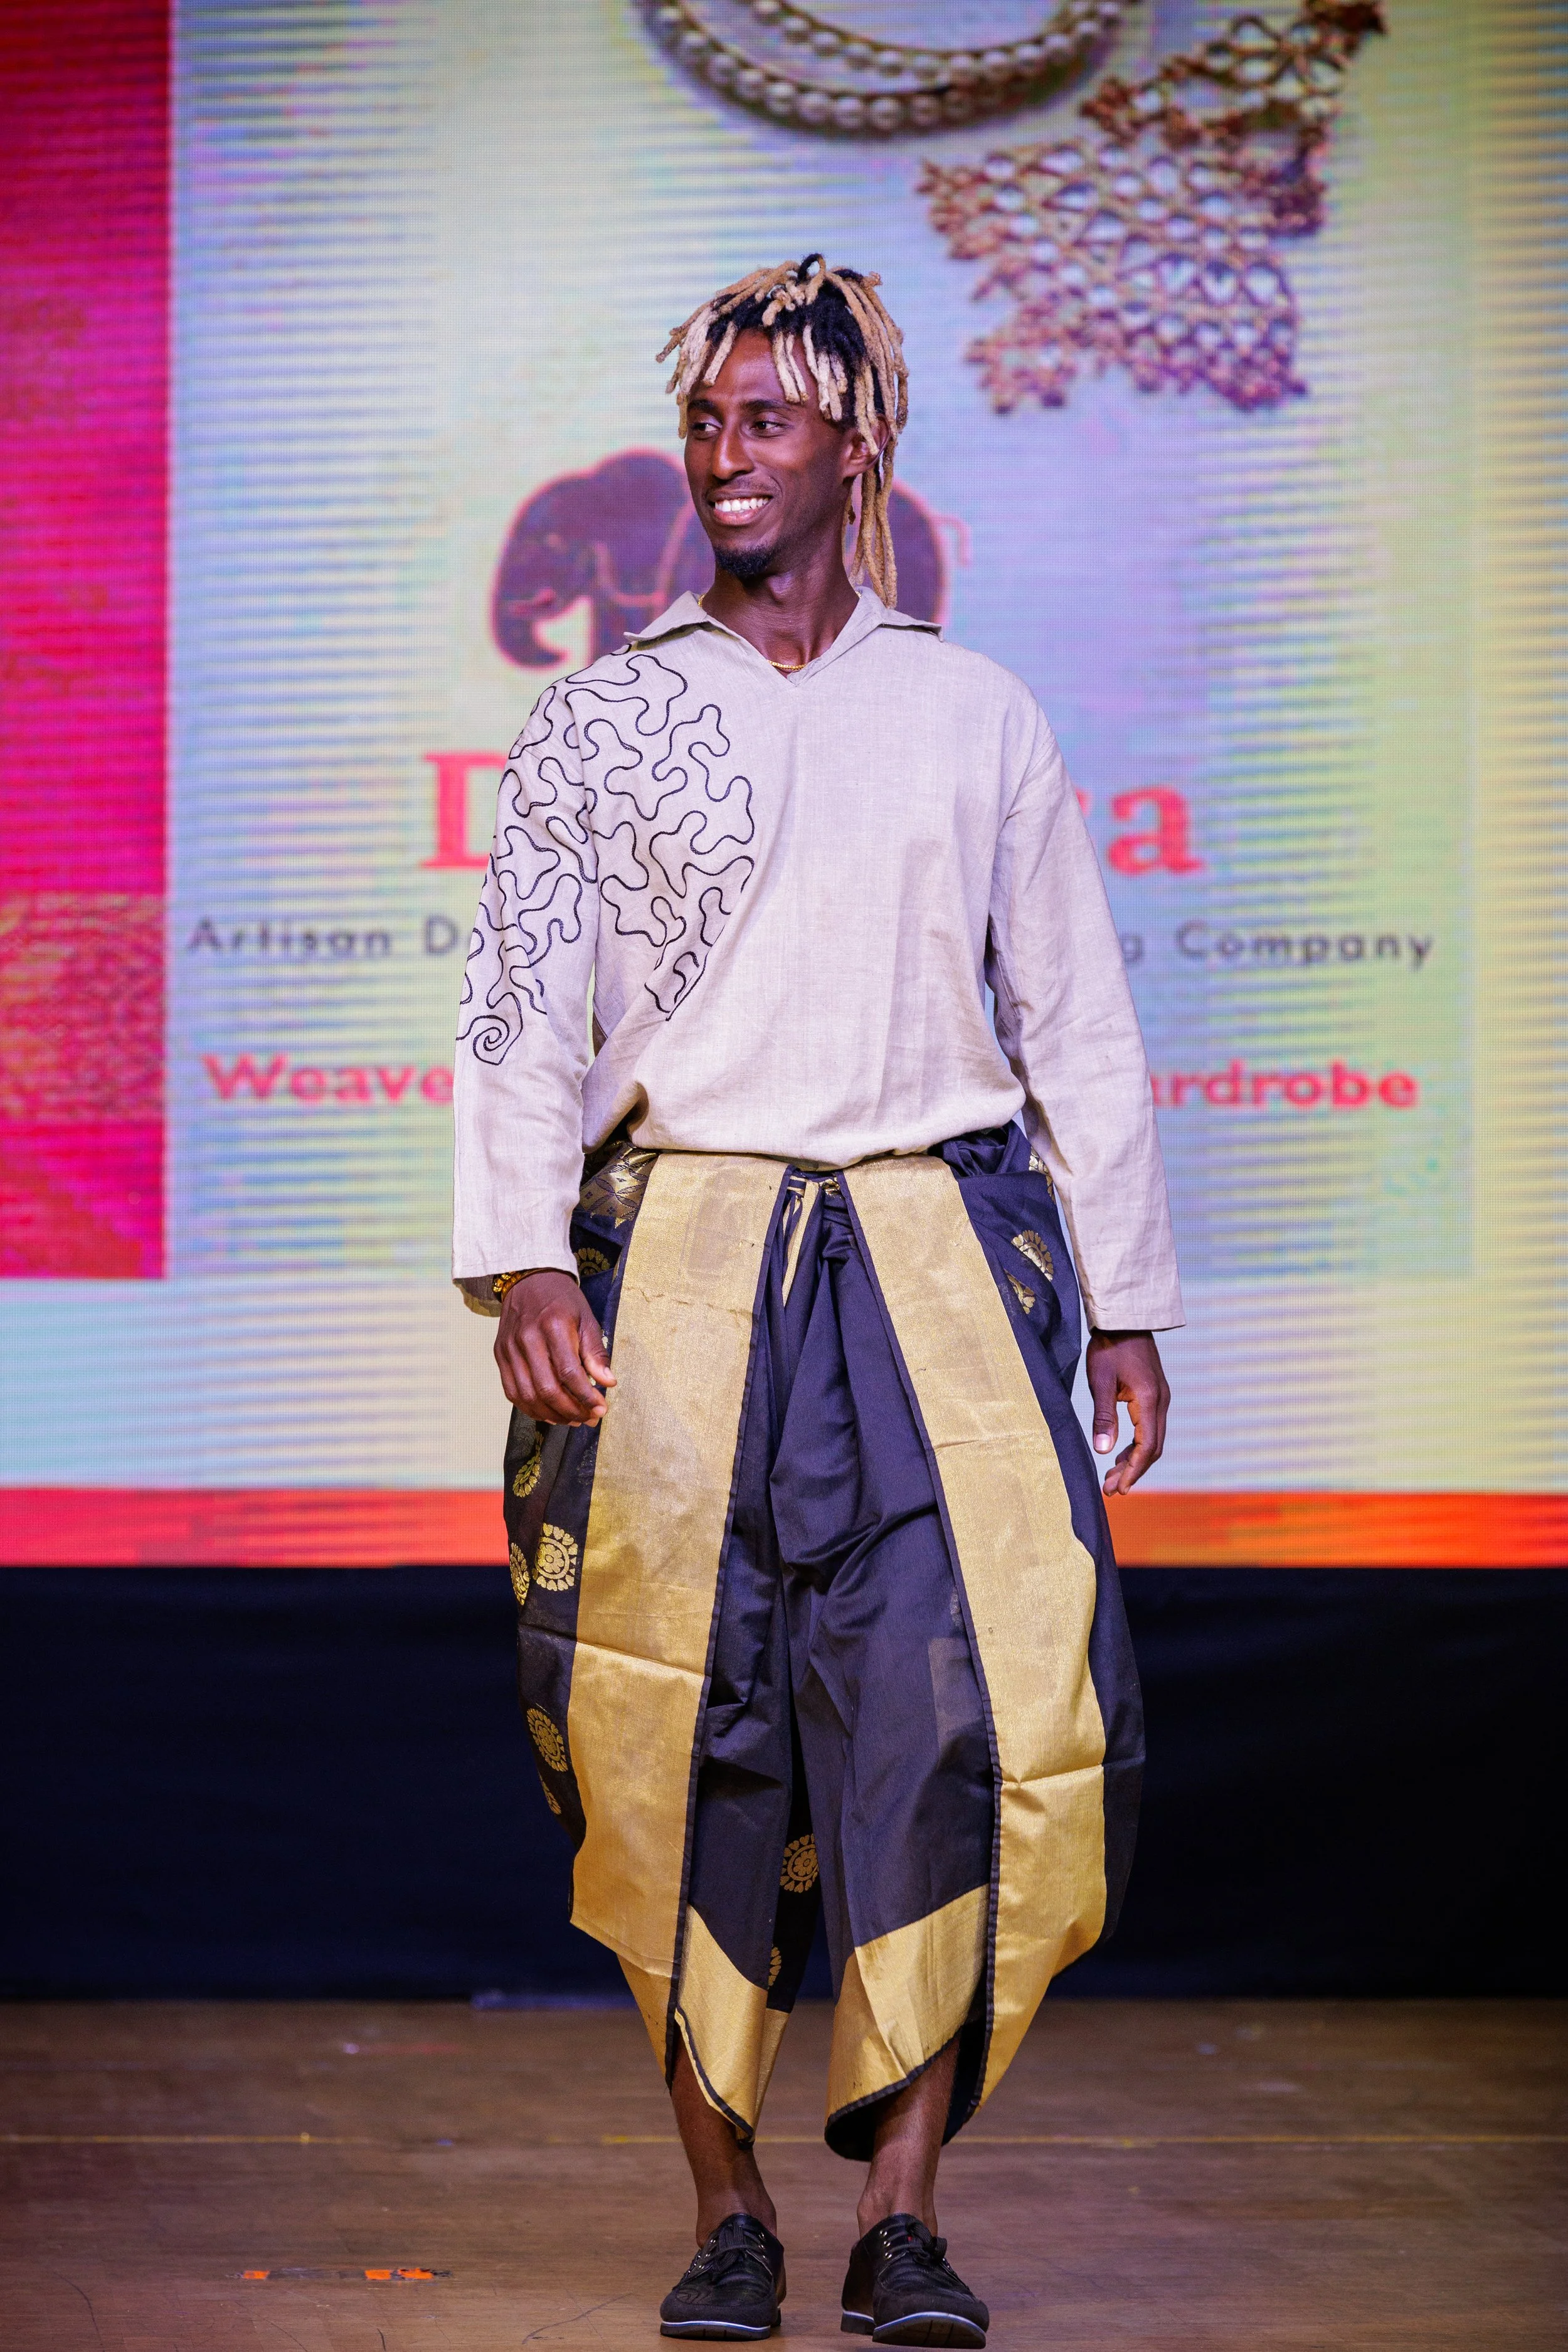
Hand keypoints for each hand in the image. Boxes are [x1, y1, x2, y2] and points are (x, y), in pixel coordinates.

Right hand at [494, 1270, 616, 1425]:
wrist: (529, 1279)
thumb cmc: (562, 1300)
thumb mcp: (587, 1318)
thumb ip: (596, 1352)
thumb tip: (608, 1382)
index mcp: (554, 1325)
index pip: (569, 1372)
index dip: (586, 1396)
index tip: (601, 1408)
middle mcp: (528, 1338)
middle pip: (547, 1388)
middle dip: (571, 1410)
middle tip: (588, 1418)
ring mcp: (509, 1348)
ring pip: (527, 1395)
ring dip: (551, 1415)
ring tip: (571, 1419)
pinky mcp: (500, 1354)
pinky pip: (512, 1391)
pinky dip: (530, 1408)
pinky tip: (548, 1413)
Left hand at [1085, 1330, 1169, 1495]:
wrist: (1125, 1319)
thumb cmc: (1109, 1346)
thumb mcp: (1100, 1381)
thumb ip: (1103, 1416)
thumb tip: (1103, 1451)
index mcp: (1149, 1400)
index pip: (1146, 1446)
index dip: (1134, 1470)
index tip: (1120, 1489)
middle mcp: (1161, 1402)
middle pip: (1152, 1447)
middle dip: (1133, 1471)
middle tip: (1111, 1490)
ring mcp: (1160, 1398)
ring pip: (1151, 1438)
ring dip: (1133, 1459)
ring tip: (1112, 1477)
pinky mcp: (1153, 1394)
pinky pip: (1149, 1427)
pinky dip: (1135, 1444)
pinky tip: (1120, 1453)